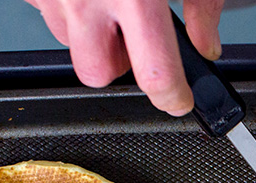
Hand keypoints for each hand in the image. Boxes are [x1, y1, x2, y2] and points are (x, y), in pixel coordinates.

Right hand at [25, 0, 224, 115]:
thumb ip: (202, 6)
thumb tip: (207, 47)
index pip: (155, 76)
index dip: (173, 97)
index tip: (179, 100)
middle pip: (97, 75)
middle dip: (118, 67)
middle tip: (133, 37)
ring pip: (71, 46)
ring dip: (91, 36)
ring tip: (108, 2)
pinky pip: (48, 15)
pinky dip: (67, 9)